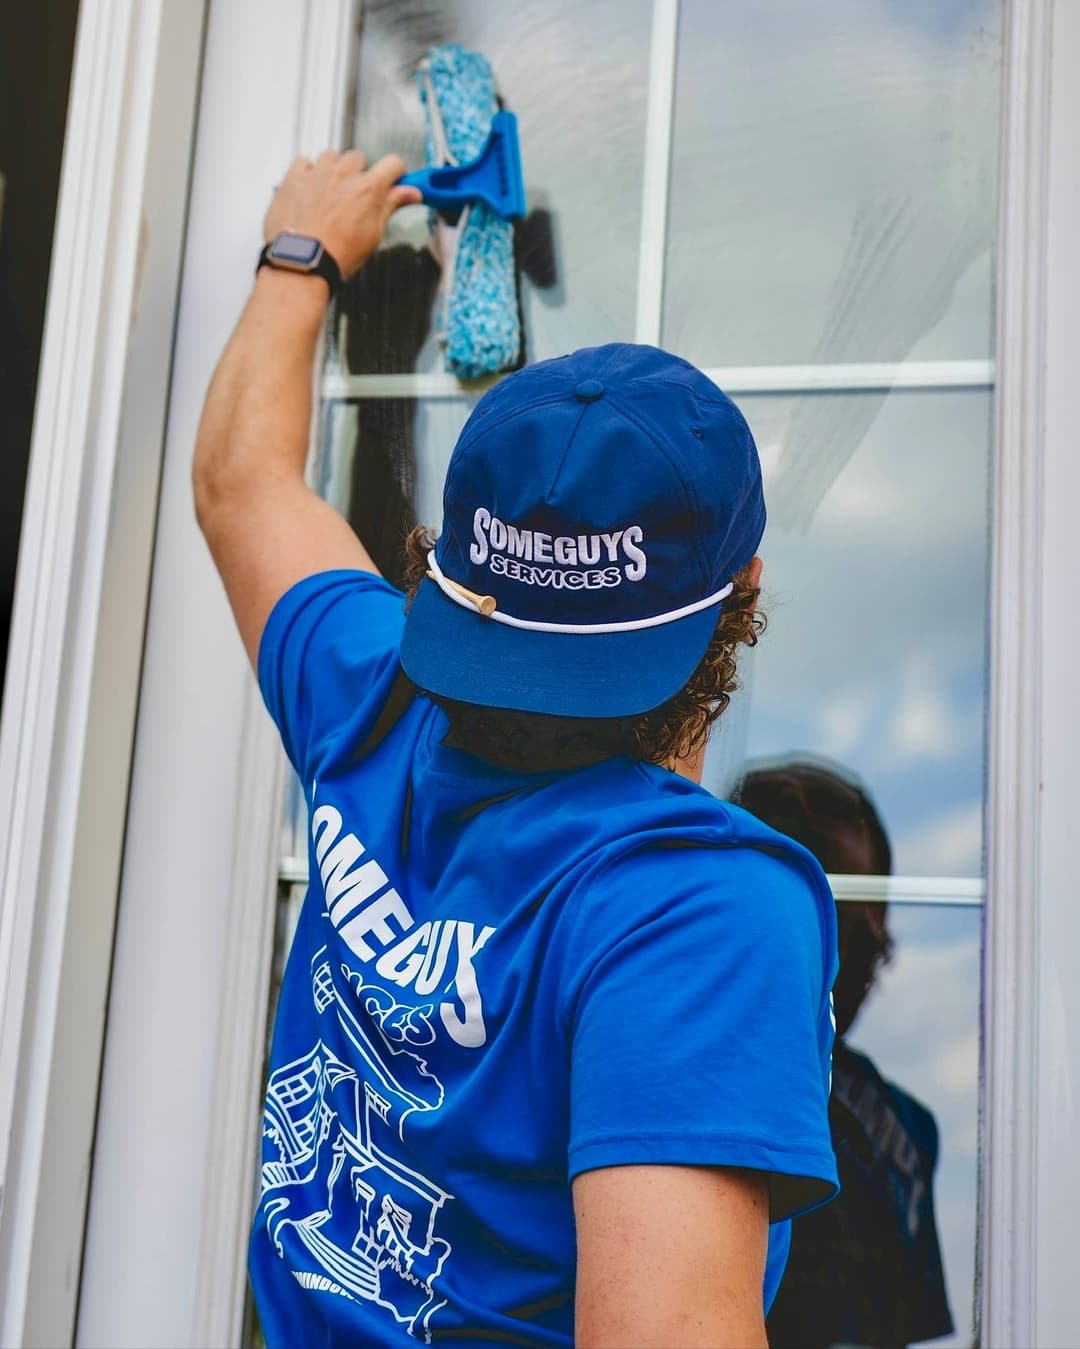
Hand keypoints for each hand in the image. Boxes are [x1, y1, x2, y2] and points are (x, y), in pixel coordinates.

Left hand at [263, 150, 421, 279]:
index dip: (396, 172)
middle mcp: (344, 174)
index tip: (393, 180)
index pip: (393, 163)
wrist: (302, 262)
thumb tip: (411, 193)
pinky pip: (304, 161)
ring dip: (334, 169)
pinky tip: (310, 189)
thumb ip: (391, 205)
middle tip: (355, 196)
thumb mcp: (374, 234)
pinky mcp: (294, 177)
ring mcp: (317, 173)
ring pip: (331, 157)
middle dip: (360, 173)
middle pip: (359, 158)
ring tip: (330, 194)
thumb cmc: (337, 254)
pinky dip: (308, 171)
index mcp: (368, 188)